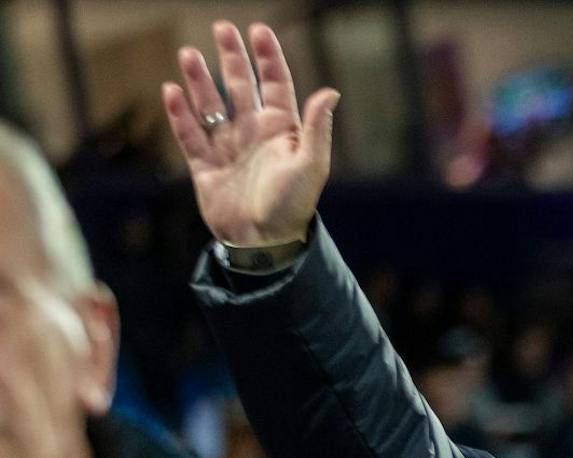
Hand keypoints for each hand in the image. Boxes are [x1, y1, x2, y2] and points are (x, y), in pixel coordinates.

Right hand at [161, 21, 338, 246]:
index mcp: (281, 130)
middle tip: (222, 28)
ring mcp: (228, 147)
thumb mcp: (311, 166)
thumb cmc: (292, 206)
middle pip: (241, 86)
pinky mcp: (205, 166)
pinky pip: (190, 134)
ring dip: (200, 80)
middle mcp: (253, 133)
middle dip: (232, 58)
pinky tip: (172, 91)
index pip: (276, 84)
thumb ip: (316, 128)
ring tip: (189, 54)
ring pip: (211, 105)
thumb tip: (330, 92)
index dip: (268, 57)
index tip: (259, 30)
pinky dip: (180, 114)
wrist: (263, 243)